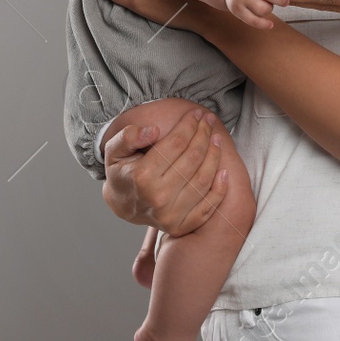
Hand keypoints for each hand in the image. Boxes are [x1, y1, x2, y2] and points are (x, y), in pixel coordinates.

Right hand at [101, 108, 228, 236]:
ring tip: (216, 139)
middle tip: (208, 121)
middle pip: (193, 159)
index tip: (196, 114)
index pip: (176, 144)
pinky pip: (208, 207)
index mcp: (142, 177)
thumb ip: (129, 136)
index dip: (189, 125)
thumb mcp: (115, 150)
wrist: (123, 206)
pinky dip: (220, 189)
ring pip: (203, 180)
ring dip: (214, 156)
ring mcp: (171, 215)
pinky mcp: (181, 226)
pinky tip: (224, 171)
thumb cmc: (122, 172)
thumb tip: (154, 131)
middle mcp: (158, 198)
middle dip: (204, 135)